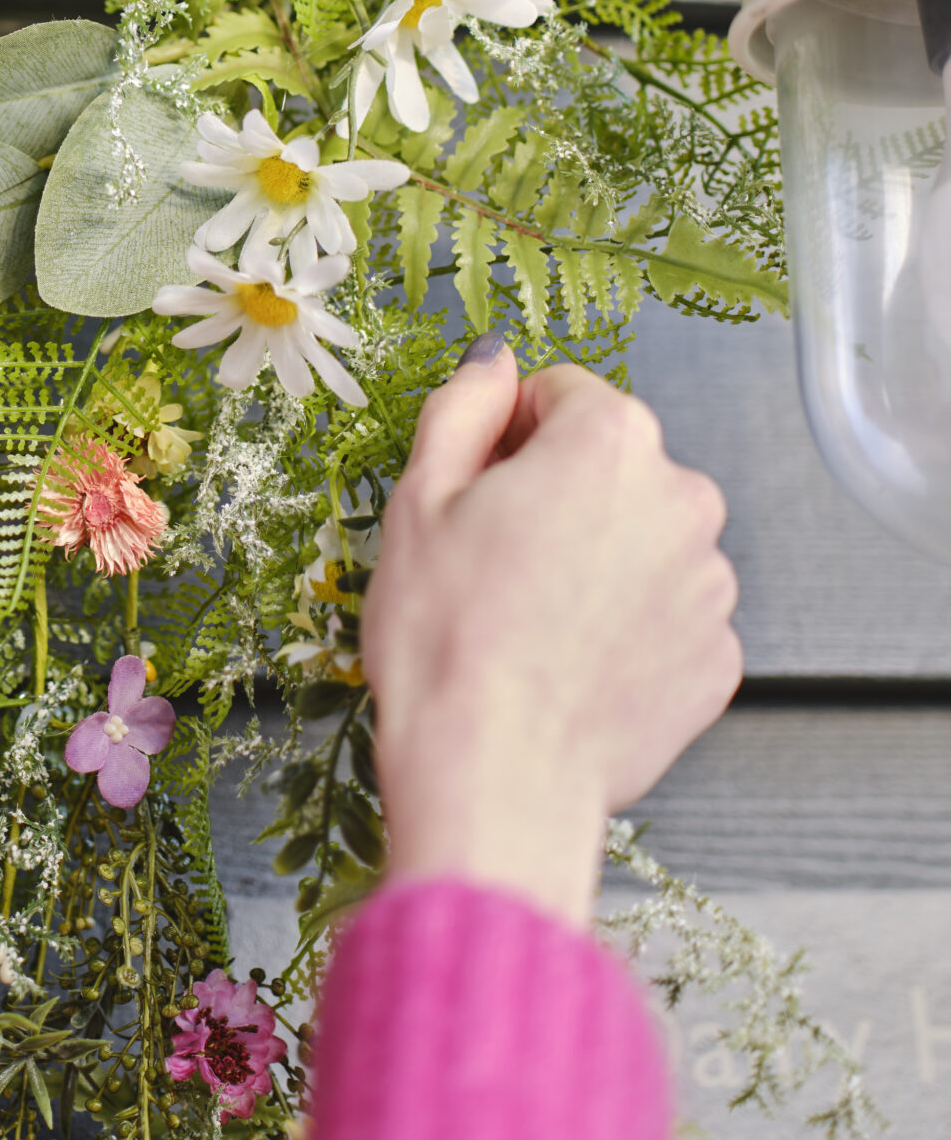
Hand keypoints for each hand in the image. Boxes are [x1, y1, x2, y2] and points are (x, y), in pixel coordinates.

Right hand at [364, 337, 739, 927]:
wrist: (495, 777)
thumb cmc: (446, 639)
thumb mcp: (419, 498)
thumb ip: (464, 406)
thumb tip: (493, 362)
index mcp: (610, 442)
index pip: (562, 393)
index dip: (505, 433)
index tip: (474, 489)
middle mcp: (683, 498)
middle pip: (612, 465)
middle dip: (559, 494)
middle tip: (492, 561)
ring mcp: (711, 583)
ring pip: (643, 540)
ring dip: (598, 560)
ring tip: (531, 622)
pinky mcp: (720, 658)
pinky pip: (668, 615)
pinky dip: (628, 628)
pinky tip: (570, 663)